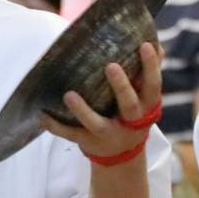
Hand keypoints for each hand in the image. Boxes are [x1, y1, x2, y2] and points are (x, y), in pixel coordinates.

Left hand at [41, 40, 163, 164]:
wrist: (123, 153)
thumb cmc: (133, 112)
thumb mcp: (145, 96)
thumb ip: (148, 72)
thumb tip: (156, 43)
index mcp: (147, 105)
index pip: (153, 84)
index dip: (151, 66)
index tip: (145, 45)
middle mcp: (130, 122)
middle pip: (129, 105)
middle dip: (122, 87)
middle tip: (111, 66)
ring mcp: (109, 134)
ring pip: (97, 124)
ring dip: (83, 111)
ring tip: (69, 95)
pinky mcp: (89, 142)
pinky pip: (71, 134)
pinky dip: (56, 126)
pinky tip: (42, 115)